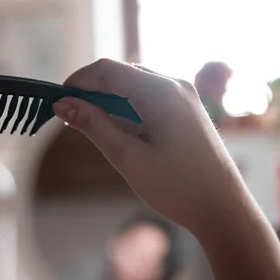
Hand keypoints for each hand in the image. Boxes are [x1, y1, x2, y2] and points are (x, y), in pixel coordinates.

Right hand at [52, 59, 250, 232]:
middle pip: (120, 73)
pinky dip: (124, 107)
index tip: (55, 101)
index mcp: (161, 92)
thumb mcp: (128, 157)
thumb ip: (93, 125)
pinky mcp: (185, 109)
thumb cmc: (177, 187)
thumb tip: (62, 104)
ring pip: (132, 84)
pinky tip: (115, 128)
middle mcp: (174, 85)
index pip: (107, 70)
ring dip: (106, 99)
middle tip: (67, 116)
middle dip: (90, 90)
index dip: (77, 81)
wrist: (224, 210)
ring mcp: (183, 96)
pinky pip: (146, 96)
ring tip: (87, 124)